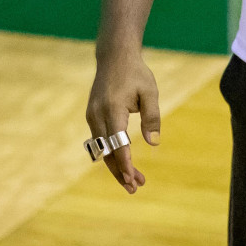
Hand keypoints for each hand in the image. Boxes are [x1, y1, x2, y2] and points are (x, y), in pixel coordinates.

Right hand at [85, 50, 161, 193]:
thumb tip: (154, 143)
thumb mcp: (150, 92)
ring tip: (134, 181)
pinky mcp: (92, 117)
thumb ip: (152, 116)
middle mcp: (98, 115)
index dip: (125, 164)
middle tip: (136, 188)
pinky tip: (124, 164)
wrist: (114, 56)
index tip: (133, 179)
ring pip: (102, 150)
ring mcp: (92, 116)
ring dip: (116, 166)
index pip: (118, 143)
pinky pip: (100, 142)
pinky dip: (111, 154)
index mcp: (113, 109)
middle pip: (107, 152)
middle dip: (121, 172)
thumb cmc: (136, 73)